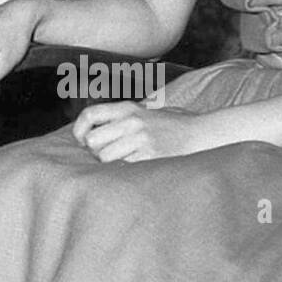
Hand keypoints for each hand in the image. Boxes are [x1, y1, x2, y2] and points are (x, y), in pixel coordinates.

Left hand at [72, 101, 206, 161]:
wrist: (203, 134)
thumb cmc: (173, 125)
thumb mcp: (146, 111)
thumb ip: (123, 117)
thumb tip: (94, 129)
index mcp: (128, 108)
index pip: (90, 114)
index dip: (79, 130)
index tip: (81, 142)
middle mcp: (132, 121)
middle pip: (93, 141)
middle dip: (96, 152)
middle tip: (108, 156)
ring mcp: (141, 139)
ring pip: (106, 157)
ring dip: (111, 165)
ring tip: (125, 163)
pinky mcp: (151, 157)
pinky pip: (125, 168)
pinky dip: (127, 172)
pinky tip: (137, 169)